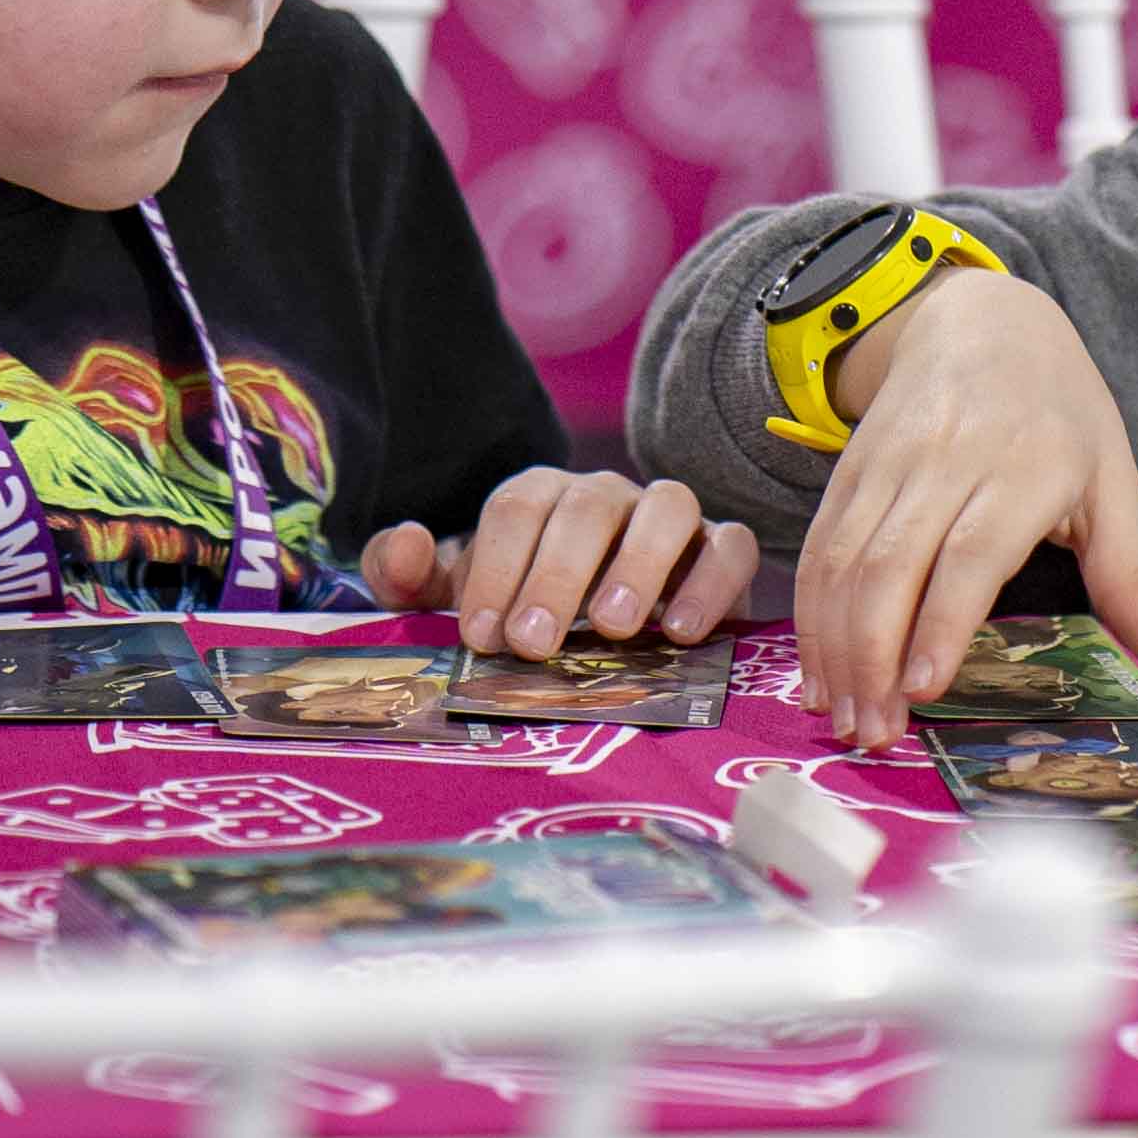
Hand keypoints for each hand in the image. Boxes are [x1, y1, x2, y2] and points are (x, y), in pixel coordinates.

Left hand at [361, 472, 758, 656]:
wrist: (601, 641)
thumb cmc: (523, 614)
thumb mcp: (457, 603)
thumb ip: (411, 578)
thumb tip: (406, 545)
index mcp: (539, 497)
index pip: (516, 508)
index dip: (497, 568)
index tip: (485, 636)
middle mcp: (604, 495)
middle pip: (585, 509)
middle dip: (557, 576)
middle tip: (536, 643)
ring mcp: (667, 517)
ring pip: (666, 508)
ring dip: (640, 564)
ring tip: (614, 628)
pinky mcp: (722, 549)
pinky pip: (731, 545)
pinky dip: (712, 582)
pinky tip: (683, 633)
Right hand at [790, 270, 1137, 752]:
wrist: (979, 318)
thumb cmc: (1059, 412)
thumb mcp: (1113, 482)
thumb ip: (1133, 578)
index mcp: (1023, 467)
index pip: (971, 552)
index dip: (940, 620)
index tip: (923, 687)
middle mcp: (945, 462)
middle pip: (892, 566)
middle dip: (874, 657)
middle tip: (876, 735)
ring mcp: (887, 465)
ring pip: (844, 562)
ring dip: (835, 648)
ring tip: (845, 719)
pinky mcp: (848, 472)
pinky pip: (819, 549)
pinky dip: (810, 615)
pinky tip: (819, 672)